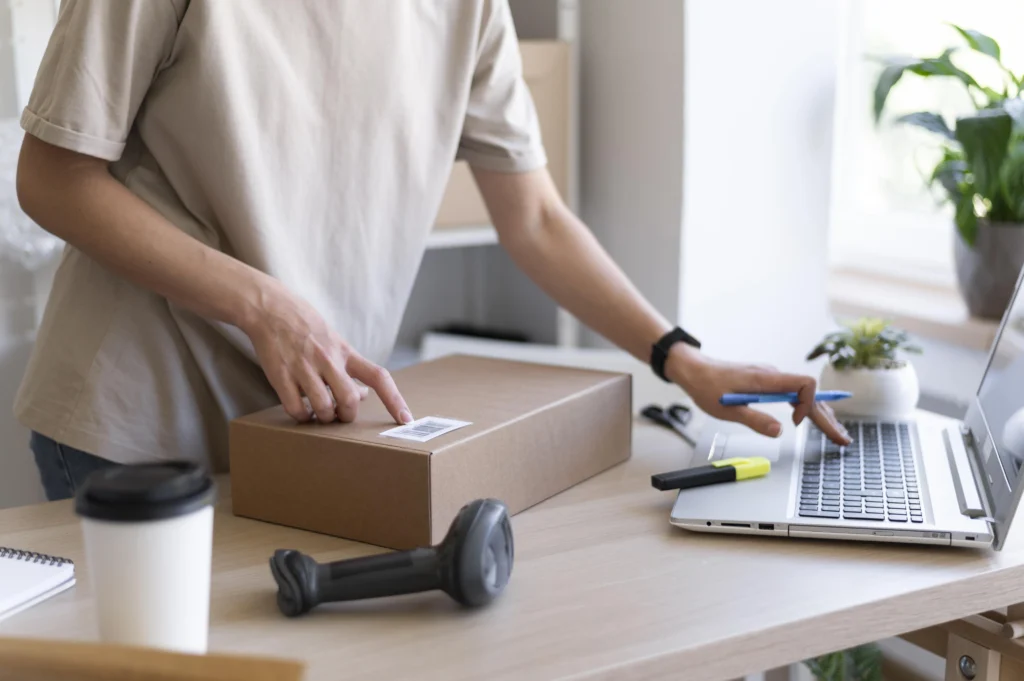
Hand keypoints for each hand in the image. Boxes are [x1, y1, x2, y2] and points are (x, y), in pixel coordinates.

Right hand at [241, 281, 412, 424]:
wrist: (271, 308)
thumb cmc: (307, 326)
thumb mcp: (335, 341)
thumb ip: (350, 367)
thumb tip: (363, 394)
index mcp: (345, 352)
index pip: (378, 376)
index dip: (394, 399)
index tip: (406, 418)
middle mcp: (328, 360)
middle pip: (349, 399)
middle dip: (347, 415)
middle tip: (339, 415)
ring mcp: (304, 368)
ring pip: (323, 407)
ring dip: (324, 418)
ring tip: (319, 414)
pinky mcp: (281, 376)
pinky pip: (296, 409)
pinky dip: (302, 417)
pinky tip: (302, 412)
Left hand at [666, 345, 850, 444]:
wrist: (693, 370)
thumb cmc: (706, 386)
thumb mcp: (727, 410)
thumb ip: (754, 419)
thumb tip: (779, 431)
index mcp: (766, 379)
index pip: (804, 384)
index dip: (808, 404)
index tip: (797, 423)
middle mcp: (773, 376)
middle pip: (810, 395)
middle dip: (827, 418)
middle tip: (842, 439)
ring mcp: (771, 379)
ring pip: (804, 395)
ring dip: (821, 414)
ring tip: (837, 434)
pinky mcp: (766, 383)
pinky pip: (794, 394)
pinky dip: (807, 408)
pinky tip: (816, 418)